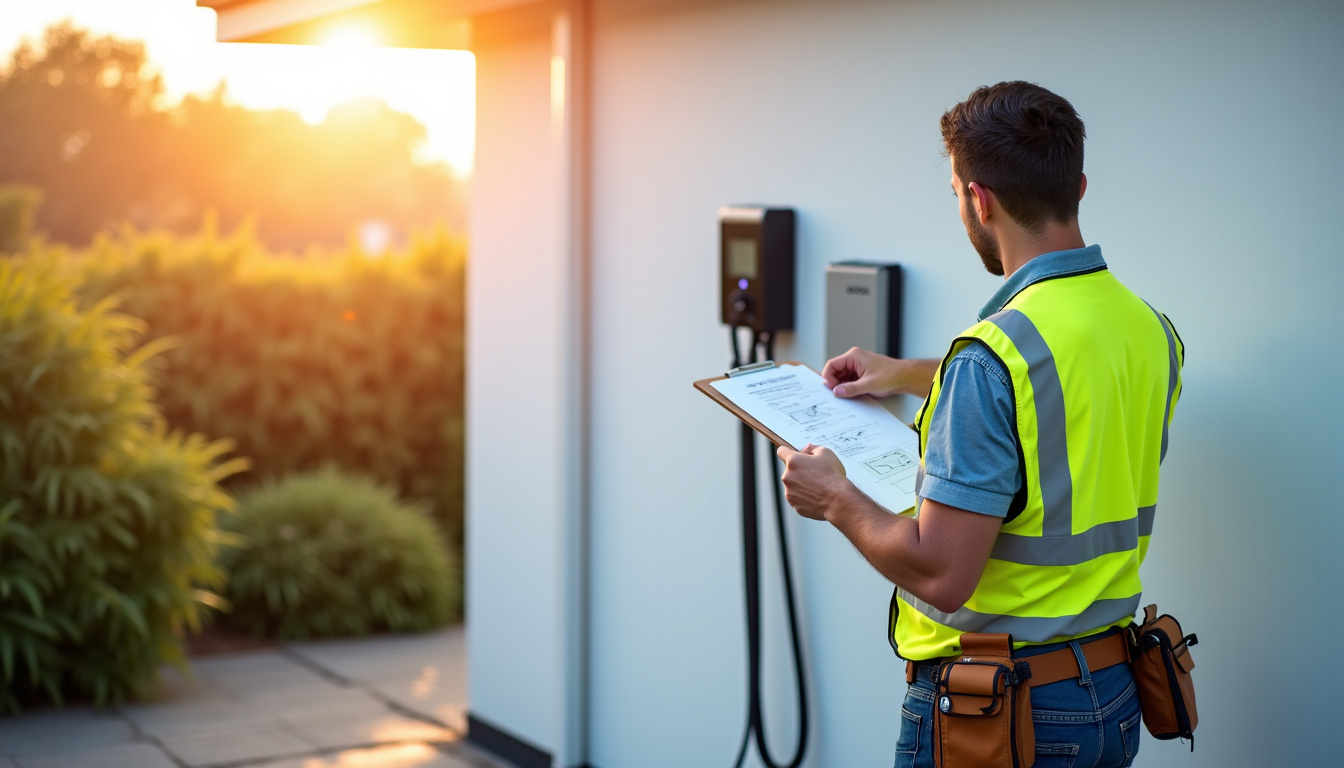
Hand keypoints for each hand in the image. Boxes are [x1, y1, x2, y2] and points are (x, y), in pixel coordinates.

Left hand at [776, 443, 849, 519]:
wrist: (838, 500)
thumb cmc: (833, 476)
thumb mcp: (826, 453)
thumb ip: (813, 448)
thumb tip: (806, 450)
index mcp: (793, 461)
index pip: (782, 451)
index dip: (788, 452)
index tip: (793, 455)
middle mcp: (787, 476)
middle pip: (789, 470)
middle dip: (799, 471)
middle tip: (815, 474)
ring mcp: (789, 492)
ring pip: (793, 485)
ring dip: (801, 484)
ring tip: (817, 487)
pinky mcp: (794, 505)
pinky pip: (797, 498)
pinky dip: (804, 497)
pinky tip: (816, 496)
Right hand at [822, 348, 938, 398]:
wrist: (905, 377)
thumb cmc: (890, 375)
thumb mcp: (868, 384)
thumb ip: (850, 389)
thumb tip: (836, 392)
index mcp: (854, 356)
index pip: (832, 364)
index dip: (828, 377)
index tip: (829, 389)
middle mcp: (854, 359)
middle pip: (836, 371)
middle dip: (835, 383)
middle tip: (837, 395)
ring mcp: (858, 366)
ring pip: (842, 377)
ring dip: (842, 386)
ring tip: (846, 395)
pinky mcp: (862, 373)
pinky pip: (849, 380)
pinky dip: (849, 387)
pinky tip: (852, 394)